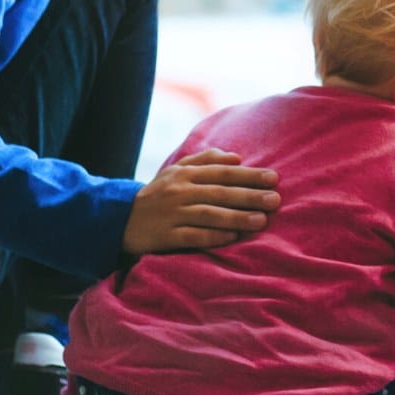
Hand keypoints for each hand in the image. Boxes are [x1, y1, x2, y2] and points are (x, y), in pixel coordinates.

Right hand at [121, 148, 279, 254]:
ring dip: (237, 217)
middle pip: (220, 192)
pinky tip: (232, 237)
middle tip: (275, 200)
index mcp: (185, 173)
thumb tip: (237, 158)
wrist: (119, 218)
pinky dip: (214, 236)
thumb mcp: (176, 170)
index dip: (249, 175)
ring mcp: (172, 214)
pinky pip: (193, 236)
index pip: (222, 172)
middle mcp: (180, 191)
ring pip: (209, 214)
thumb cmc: (158, 193)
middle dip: (250, 195)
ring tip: (261, 220)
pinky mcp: (165, 235)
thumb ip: (205, 160)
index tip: (274, 178)